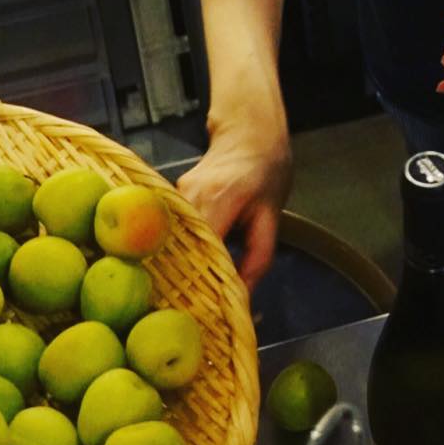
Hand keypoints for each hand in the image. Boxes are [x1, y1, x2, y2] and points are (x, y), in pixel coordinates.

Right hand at [176, 120, 291, 291]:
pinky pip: (172, 230)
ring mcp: (177, 193)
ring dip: (179, 266)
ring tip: (182, 296)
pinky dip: (178, 250)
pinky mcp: (172, 196)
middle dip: (184, 279)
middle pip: (180, 247)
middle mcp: (190, 195)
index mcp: (219, 198)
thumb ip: (259, 256)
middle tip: (187, 311)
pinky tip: (183, 270)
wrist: (249, 133)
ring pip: (171, 240)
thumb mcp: (272, 214)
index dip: (203, 279)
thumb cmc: (267, 171)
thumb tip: (242, 295)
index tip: (203, 307)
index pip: (203, 247)